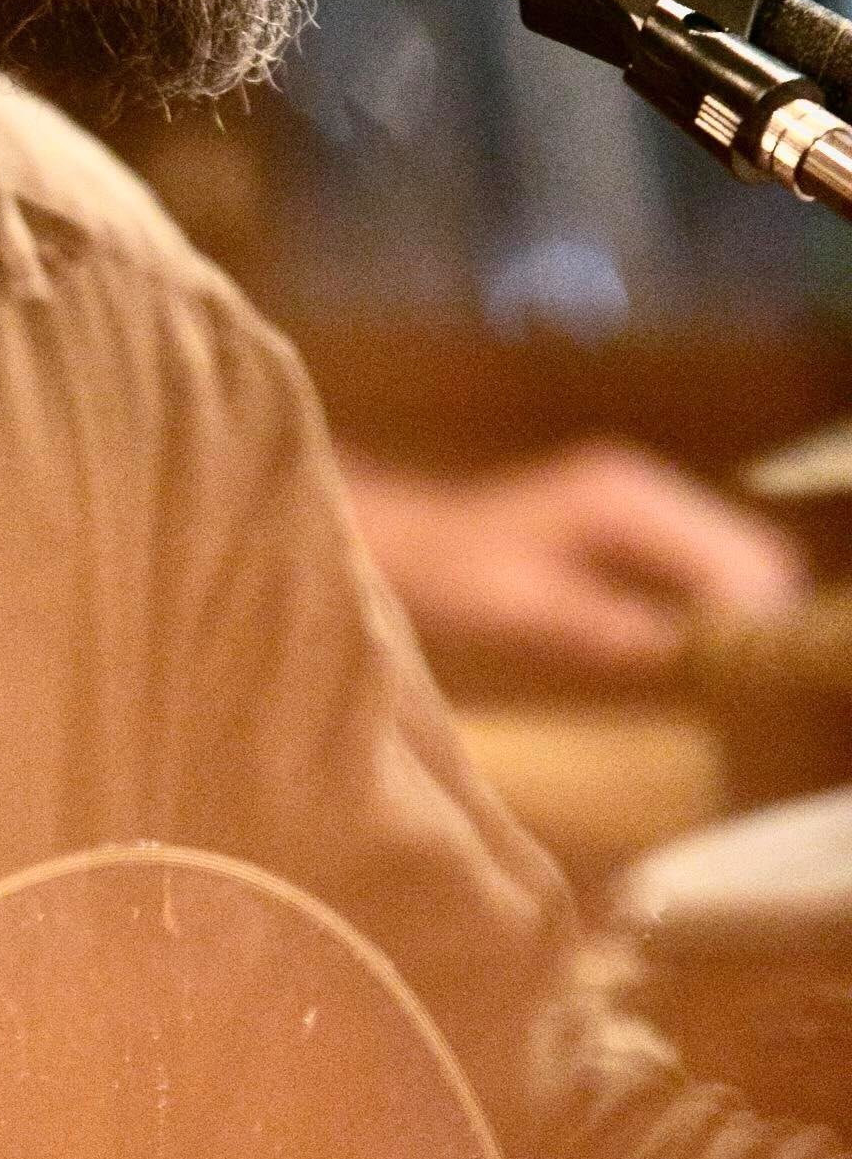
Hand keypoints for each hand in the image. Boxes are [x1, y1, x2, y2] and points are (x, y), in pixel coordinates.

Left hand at [343, 438, 807, 687]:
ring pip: (732, 553)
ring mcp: (640, 497)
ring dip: (735, 606)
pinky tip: (695, 643)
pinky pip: (703, 559)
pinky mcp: (634, 519)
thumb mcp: (522, 608)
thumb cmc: (450, 574)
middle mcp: (641, 484)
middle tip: (735, 674)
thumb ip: (600, 622)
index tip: (743, 669)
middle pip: (747, 547)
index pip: (727, 554)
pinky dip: (712, 599)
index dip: (747, 613)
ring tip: (722, 666)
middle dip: (751, 609)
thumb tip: (678, 647)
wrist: (406, 543)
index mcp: (621, 498)